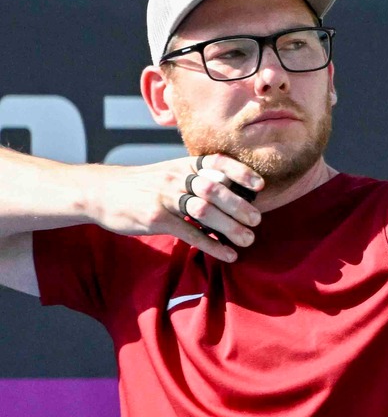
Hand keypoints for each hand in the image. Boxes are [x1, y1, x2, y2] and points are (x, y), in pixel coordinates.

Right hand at [93, 154, 264, 262]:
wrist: (100, 192)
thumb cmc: (142, 186)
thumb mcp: (169, 173)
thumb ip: (196, 179)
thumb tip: (232, 192)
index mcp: (183, 165)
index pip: (216, 162)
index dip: (240, 172)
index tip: (259, 185)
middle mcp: (176, 178)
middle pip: (214, 189)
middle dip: (239, 205)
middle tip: (257, 221)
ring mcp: (165, 198)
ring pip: (204, 211)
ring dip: (230, 227)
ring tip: (248, 240)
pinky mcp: (156, 218)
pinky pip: (190, 233)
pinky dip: (212, 245)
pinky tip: (228, 254)